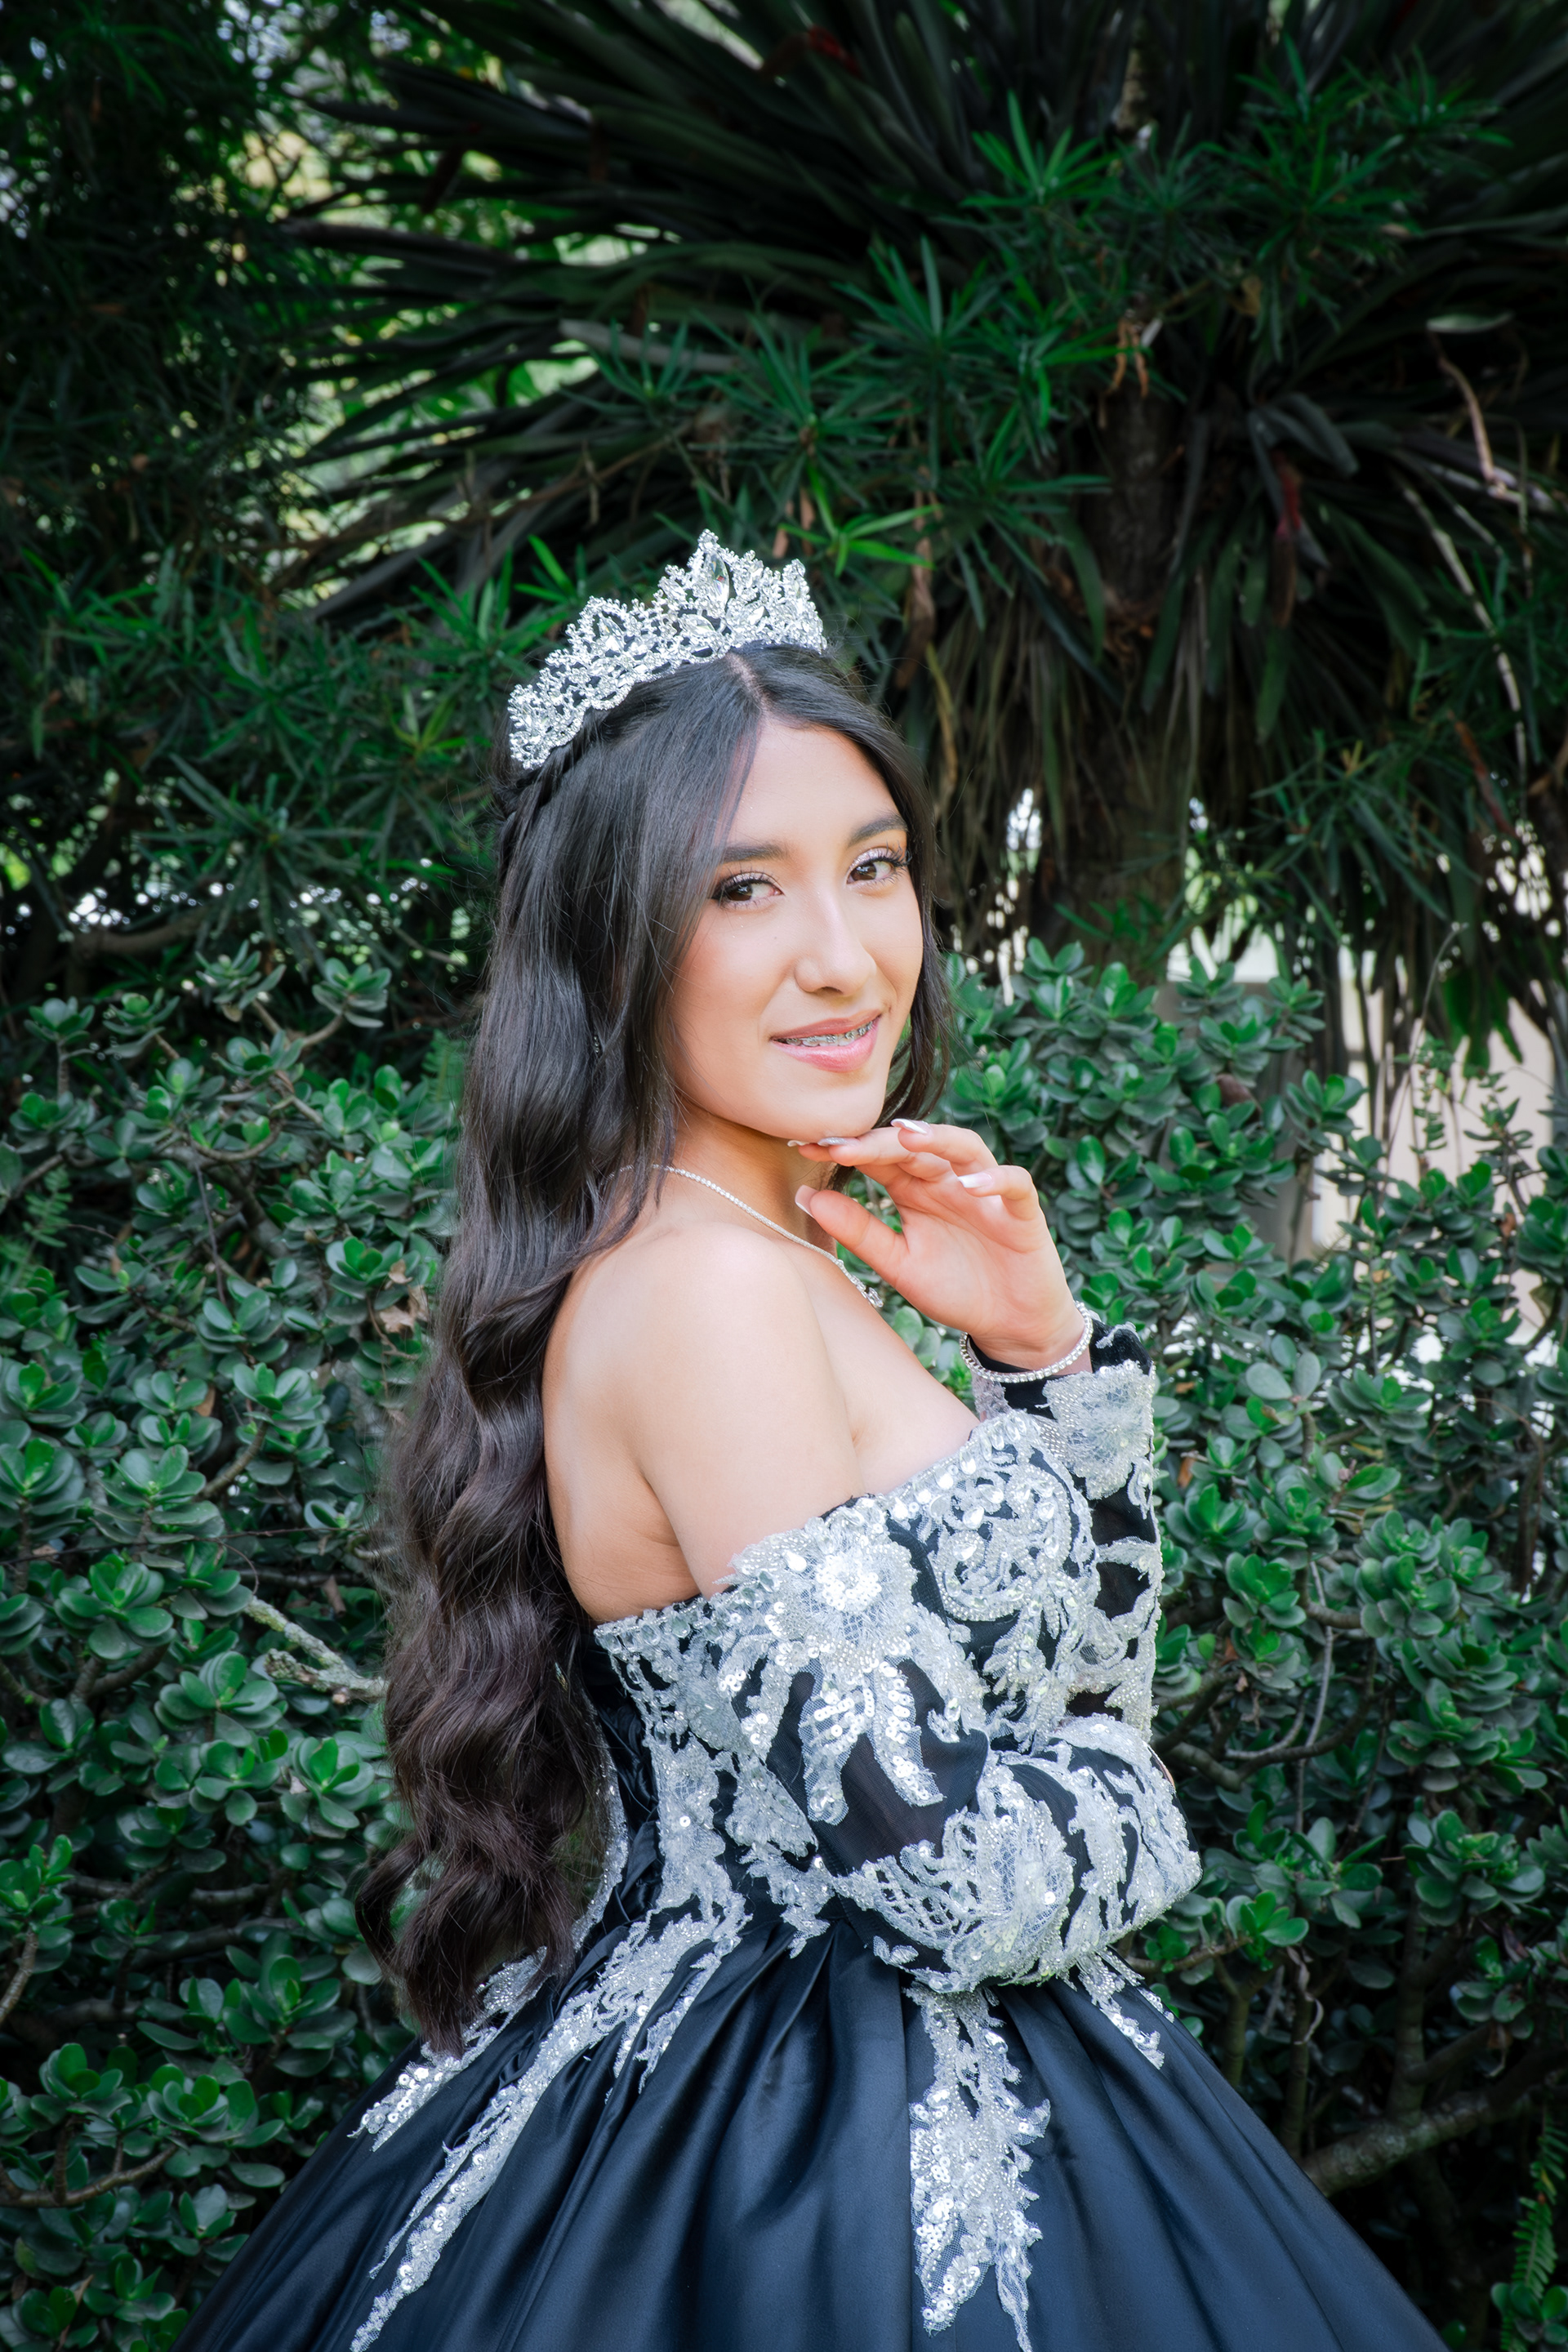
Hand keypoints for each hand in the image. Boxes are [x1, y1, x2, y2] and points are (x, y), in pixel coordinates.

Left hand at [794, 1121, 1084, 1369]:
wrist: (1009, 1324)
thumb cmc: (954, 1289)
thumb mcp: (898, 1264)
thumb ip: (859, 1232)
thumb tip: (806, 1196)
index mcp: (914, 1191)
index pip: (879, 1158)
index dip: (847, 1150)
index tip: (807, 1147)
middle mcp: (948, 1183)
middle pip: (916, 1148)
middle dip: (880, 1142)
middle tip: (844, 1143)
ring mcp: (986, 1194)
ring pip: (966, 1148)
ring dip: (938, 1139)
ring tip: (907, 1138)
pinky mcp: (1023, 1213)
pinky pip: (1015, 1184)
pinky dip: (995, 1179)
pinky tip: (969, 1185)